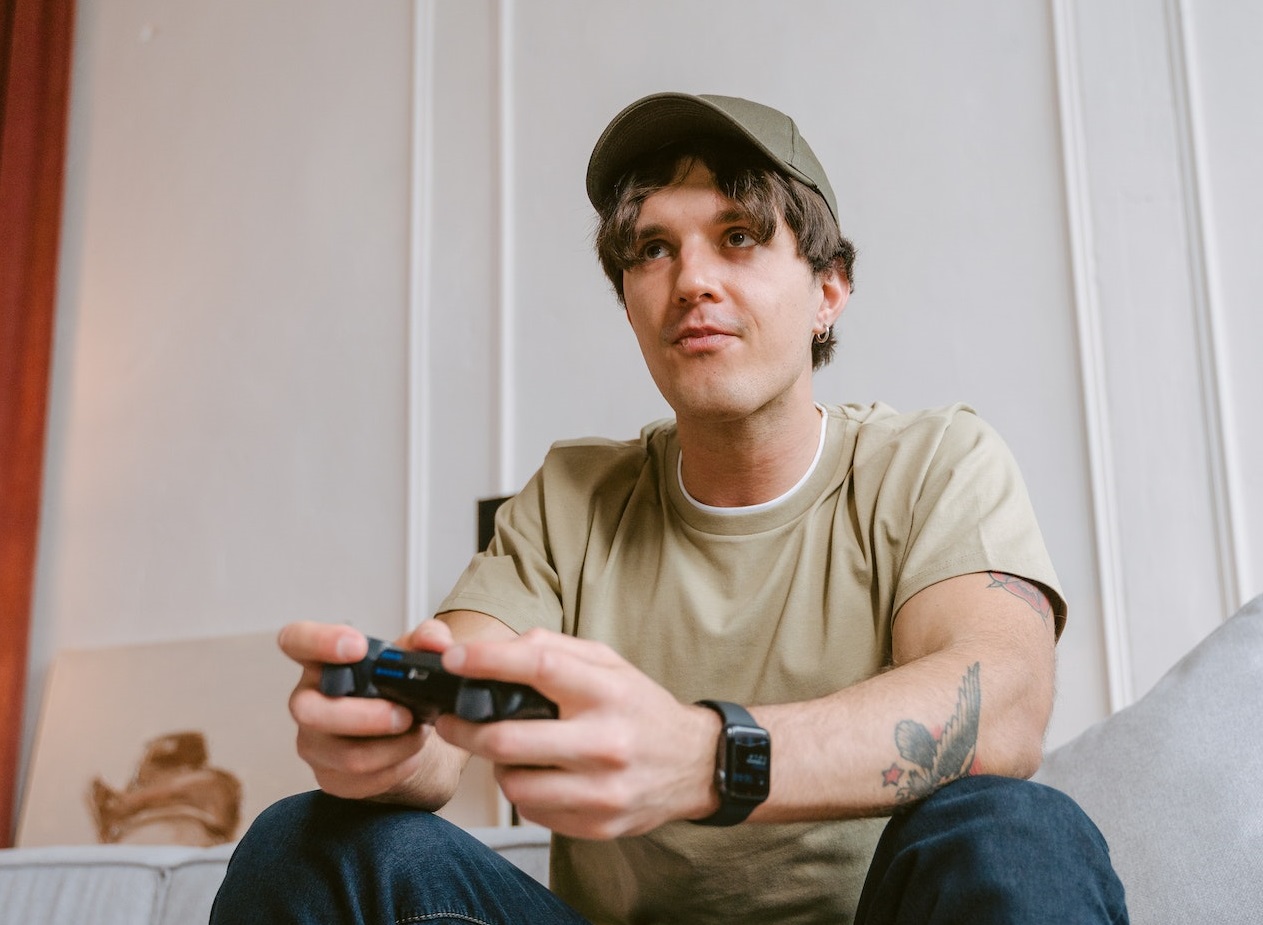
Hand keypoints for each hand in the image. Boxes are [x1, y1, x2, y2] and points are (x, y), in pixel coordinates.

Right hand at [279, 620, 464, 804]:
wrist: (409, 734)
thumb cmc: (399, 689)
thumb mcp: (415, 656)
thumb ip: (428, 639)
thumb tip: (437, 644)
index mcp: (324, 661)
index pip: (297, 641)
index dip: (318, 641)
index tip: (357, 647)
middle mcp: (309, 700)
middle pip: (309, 710)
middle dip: (365, 716)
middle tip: (405, 715)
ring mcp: (314, 742)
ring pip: (345, 755)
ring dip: (393, 747)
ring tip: (418, 734)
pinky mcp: (329, 777)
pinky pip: (359, 782)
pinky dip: (395, 770)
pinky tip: (411, 757)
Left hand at [433, 628, 720, 838]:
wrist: (695, 764)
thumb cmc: (641, 709)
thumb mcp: (610, 665)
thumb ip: (556, 649)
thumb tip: (498, 651)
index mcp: (607, 692)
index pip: (539, 666)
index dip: (488, 661)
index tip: (455, 660)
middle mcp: (606, 741)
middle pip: (508, 739)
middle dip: (465, 729)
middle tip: (451, 720)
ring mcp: (602, 789)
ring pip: (513, 783)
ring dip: (498, 766)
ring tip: (510, 751)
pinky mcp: (598, 824)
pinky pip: (533, 811)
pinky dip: (525, 791)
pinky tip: (541, 776)